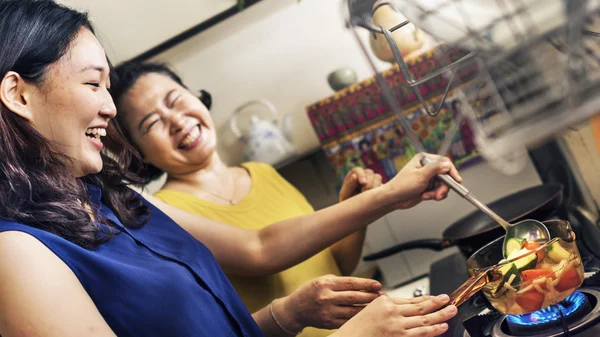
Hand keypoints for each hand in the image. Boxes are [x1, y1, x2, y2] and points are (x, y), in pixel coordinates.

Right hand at [275, 275, 382, 331]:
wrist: (295, 310)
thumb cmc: (311, 291)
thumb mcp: (322, 280)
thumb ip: (340, 282)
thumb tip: (364, 285)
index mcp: (325, 284)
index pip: (350, 283)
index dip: (366, 284)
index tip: (378, 285)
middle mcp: (326, 297)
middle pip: (354, 297)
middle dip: (371, 297)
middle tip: (383, 296)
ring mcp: (327, 312)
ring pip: (353, 311)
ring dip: (368, 309)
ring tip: (379, 307)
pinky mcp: (329, 323)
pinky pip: (348, 321)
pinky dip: (359, 319)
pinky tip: (367, 316)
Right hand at [332, 294, 456, 336]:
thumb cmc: (357, 328)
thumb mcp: (370, 310)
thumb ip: (387, 306)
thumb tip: (404, 306)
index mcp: (385, 302)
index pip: (411, 300)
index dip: (427, 298)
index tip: (436, 297)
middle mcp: (392, 312)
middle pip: (420, 306)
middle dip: (437, 303)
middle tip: (448, 300)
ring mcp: (397, 325)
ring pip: (424, 319)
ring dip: (440, 315)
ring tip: (451, 311)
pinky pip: (420, 333)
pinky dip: (433, 329)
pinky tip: (442, 326)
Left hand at [339, 167, 382, 201]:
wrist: (354, 212)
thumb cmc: (347, 202)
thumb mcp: (345, 195)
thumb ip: (349, 185)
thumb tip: (354, 176)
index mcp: (353, 175)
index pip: (358, 170)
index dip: (361, 174)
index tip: (363, 183)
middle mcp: (363, 176)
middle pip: (369, 172)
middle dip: (369, 182)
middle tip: (365, 192)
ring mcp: (372, 181)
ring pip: (377, 177)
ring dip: (375, 185)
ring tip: (371, 196)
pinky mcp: (380, 187)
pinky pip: (384, 185)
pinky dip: (381, 190)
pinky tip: (377, 197)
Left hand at [383, 153, 461, 209]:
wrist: (393, 199)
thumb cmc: (402, 185)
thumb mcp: (420, 176)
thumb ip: (435, 169)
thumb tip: (447, 164)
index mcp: (424, 159)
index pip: (444, 162)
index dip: (452, 171)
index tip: (457, 180)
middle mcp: (427, 167)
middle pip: (446, 175)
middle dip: (443, 187)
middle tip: (439, 195)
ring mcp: (428, 177)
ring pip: (443, 185)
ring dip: (437, 192)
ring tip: (428, 196)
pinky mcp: (428, 186)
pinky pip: (439, 191)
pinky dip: (434, 195)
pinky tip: (425, 196)